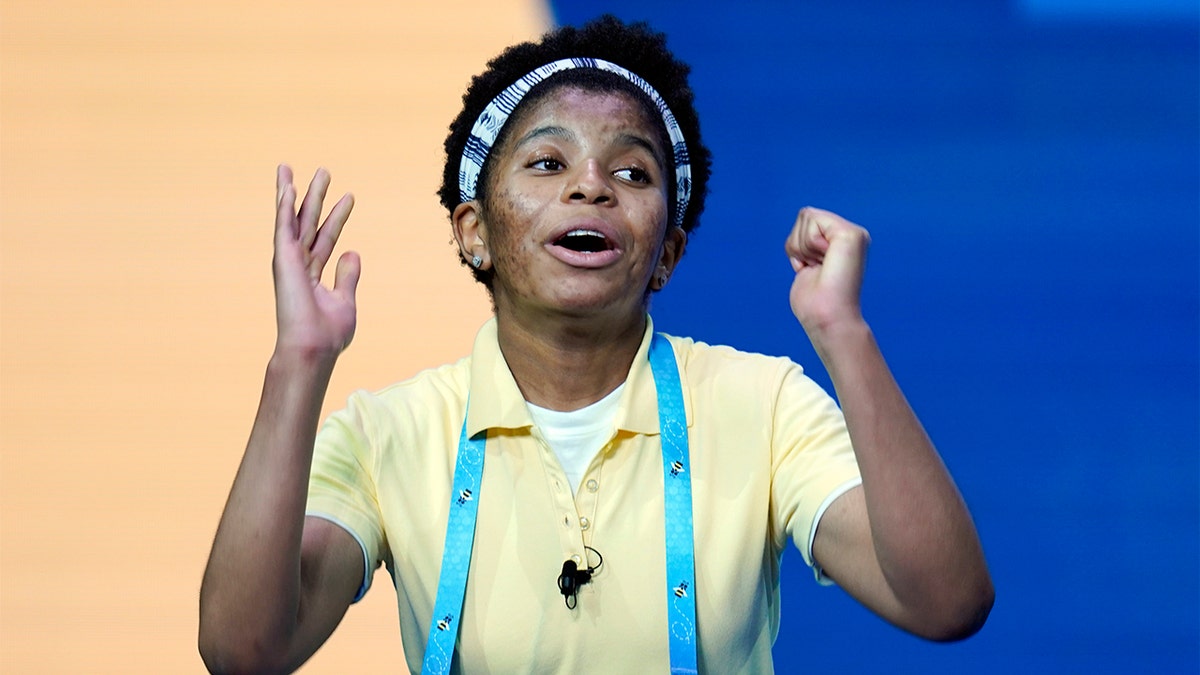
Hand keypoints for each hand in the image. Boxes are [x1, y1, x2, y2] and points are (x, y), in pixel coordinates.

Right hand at [272, 165, 359, 359]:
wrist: (314, 348)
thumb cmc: (327, 334)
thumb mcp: (345, 301)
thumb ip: (347, 276)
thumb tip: (352, 253)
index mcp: (313, 275)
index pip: (327, 239)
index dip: (337, 217)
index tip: (348, 197)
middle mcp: (299, 265)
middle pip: (309, 223)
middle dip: (316, 197)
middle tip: (324, 172)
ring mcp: (289, 261)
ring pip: (292, 219)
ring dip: (292, 193)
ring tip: (289, 168)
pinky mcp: (283, 259)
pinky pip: (283, 227)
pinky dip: (283, 206)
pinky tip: (286, 187)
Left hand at [785, 207, 869, 335]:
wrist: (827, 319)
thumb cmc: (814, 303)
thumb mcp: (806, 266)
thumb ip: (806, 247)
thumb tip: (798, 238)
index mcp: (841, 241)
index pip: (805, 222)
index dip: (797, 247)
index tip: (811, 269)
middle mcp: (850, 234)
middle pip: (804, 215)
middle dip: (798, 244)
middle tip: (815, 268)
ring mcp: (853, 233)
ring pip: (806, 216)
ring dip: (803, 247)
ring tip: (819, 267)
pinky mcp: (851, 234)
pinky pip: (812, 221)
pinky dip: (808, 244)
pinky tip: (822, 262)